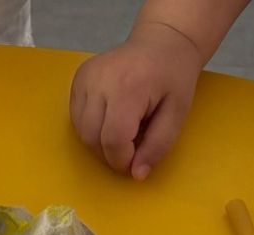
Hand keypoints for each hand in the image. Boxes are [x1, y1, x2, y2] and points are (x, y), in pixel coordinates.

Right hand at [70, 22, 205, 179]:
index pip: (113, 140)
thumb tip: (137, 175)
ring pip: (81, 132)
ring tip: (123, 130)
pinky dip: (92, 128)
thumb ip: (158, 146)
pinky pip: (76, 118)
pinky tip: (110, 118)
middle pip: (93, 139)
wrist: (161, 41)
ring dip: (100, 142)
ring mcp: (85, 78)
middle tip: (133, 145)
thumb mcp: (177, 114)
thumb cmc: (174, 77)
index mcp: (128, 88)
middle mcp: (100, 81)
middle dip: (111, 153)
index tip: (137, 160)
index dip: (123, 160)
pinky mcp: (78, 79)